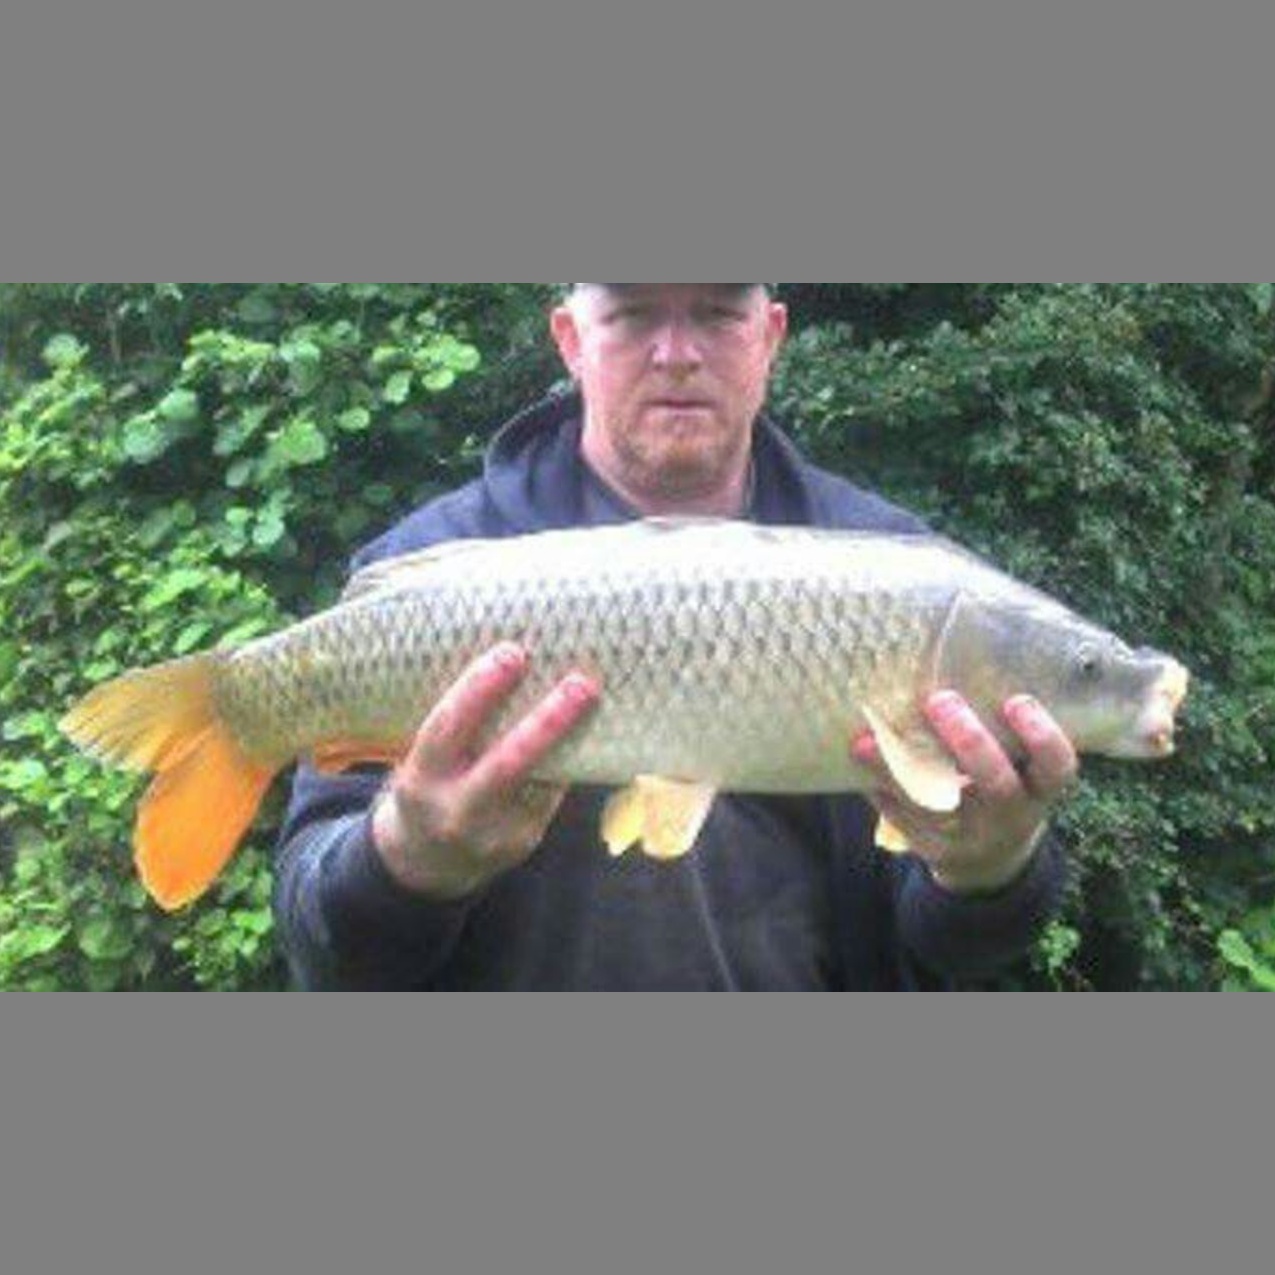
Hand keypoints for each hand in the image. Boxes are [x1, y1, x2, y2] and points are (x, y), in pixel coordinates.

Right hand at [372, 642, 599, 899]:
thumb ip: (459, 726)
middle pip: (507, 764)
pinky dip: (568, 760)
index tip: (513, 652)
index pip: (448, 728)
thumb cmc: (431, 786)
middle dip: (547, 722)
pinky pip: (551, 793)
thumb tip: (515, 664)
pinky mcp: (522, 842)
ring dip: (571, 737)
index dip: (479, 689)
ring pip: (542, 780)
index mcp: (421, 778)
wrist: (426, 864)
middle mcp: (456, 810)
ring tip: (594, 699)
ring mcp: (492, 833)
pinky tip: (587, 731)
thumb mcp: (426, 760)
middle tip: (579, 683)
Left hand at [852, 691, 1077, 893]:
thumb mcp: (1019, 765)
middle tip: (940, 700)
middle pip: (995, 784)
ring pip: (935, 805)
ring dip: (898, 769)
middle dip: (969, 742)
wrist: (990, 858)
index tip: (1017, 700)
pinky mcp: (934, 848)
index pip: (1056, 766)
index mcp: (1039, 789)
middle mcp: (1010, 815)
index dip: (1042, 736)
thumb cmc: (1003, 784)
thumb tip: (953, 656)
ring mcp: (971, 836)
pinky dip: (880, 788)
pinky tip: (860, 759)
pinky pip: (903, 818)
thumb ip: (1002, 728)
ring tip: (866, 739)